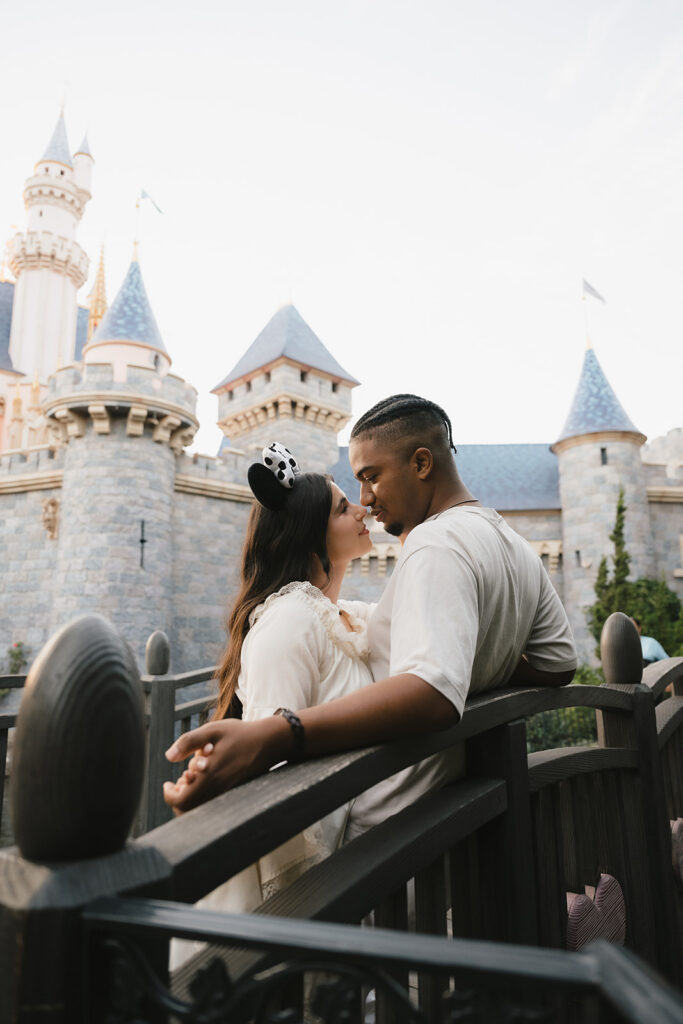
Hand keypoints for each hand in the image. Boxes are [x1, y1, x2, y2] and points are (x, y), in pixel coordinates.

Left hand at [163, 716, 289, 813]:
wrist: (269, 741)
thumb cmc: (240, 734)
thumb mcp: (212, 730)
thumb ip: (188, 742)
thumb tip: (168, 756)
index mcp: (210, 777)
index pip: (182, 801)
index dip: (169, 795)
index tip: (168, 783)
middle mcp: (219, 790)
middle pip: (189, 810)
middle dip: (179, 798)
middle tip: (178, 782)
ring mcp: (228, 793)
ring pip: (201, 808)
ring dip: (191, 797)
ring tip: (191, 778)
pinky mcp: (234, 792)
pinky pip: (213, 803)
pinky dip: (203, 796)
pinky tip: (205, 778)